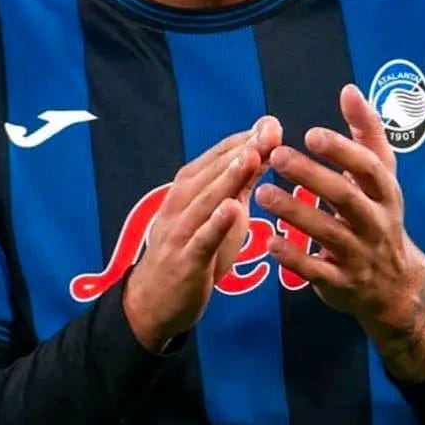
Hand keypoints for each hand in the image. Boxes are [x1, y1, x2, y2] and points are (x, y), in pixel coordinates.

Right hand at [123, 116, 282, 351]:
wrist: (153, 301)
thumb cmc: (192, 249)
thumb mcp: (219, 211)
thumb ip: (240, 182)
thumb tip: (264, 147)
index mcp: (188, 187)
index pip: (218, 156)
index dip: (244, 139)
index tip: (271, 123)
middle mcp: (180, 202)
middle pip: (213, 172)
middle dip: (243, 150)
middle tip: (269, 132)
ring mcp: (180, 231)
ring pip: (206, 200)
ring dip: (228, 177)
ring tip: (252, 157)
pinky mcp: (185, 260)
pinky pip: (201, 239)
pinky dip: (215, 223)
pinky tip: (232, 209)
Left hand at [255, 84, 424, 382]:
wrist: (394, 285)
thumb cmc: (378, 214)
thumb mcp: (381, 174)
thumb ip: (366, 131)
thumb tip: (349, 90)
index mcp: (386, 192)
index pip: (369, 167)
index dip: (342, 150)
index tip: (311, 132)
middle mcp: (377, 223)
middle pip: (346, 198)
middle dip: (311, 176)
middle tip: (276, 156)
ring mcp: (360, 255)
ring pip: (328, 233)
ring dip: (294, 212)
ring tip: (262, 192)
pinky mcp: (342, 284)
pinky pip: (316, 271)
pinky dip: (294, 257)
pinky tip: (269, 242)